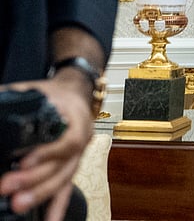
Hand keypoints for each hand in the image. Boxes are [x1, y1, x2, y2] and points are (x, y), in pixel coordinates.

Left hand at [0, 77, 92, 220]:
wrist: (75, 95)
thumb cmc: (55, 94)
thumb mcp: (38, 91)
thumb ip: (16, 99)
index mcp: (75, 119)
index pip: (67, 139)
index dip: (48, 152)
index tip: (24, 161)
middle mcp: (80, 140)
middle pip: (62, 164)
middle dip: (35, 178)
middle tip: (8, 186)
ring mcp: (76, 156)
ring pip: (63, 179)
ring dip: (41, 194)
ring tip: (18, 204)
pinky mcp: (70, 168)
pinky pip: (65, 190)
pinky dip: (57, 207)